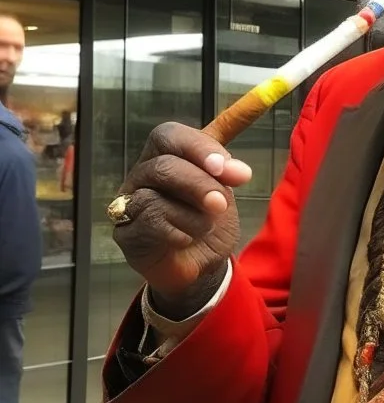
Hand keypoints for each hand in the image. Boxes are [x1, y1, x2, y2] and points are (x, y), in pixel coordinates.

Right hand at [113, 123, 251, 316]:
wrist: (200, 267)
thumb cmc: (207, 222)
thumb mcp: (224, 192)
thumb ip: (227, 173)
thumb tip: (239, 170)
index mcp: (166, 156)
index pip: (169, 135)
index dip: (199, 148)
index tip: (228, 167)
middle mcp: (142, 175)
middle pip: (163, 165)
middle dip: (199, 183)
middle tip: (222, 203)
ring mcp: (129, 203)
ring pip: (154, 196)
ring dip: (192, 214)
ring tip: (207, 226)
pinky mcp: (126, 232)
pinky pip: (150, 224)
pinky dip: (179, 233)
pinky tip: (187, 239)